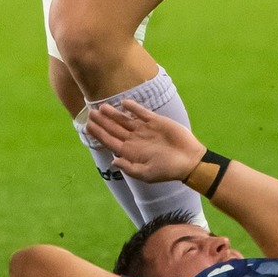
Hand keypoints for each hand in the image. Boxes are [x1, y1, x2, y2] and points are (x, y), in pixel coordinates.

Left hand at [84, 100, 205, 184]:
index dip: (99, 133)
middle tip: (90, 112)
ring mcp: (144, 130)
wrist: (189, 160)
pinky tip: (123, 102)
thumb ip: (129, 167)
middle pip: (114, 129)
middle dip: (102, 121)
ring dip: (113, 114)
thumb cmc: (168, 170)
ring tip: (102, 106)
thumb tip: (113, 160)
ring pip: (125, 119)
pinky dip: (132, 107)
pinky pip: (141, 113)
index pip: (110, 141)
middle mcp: (135, 140)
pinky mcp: (156, 121)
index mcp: (131, 152)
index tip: (88, 126)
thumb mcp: (147, 174)